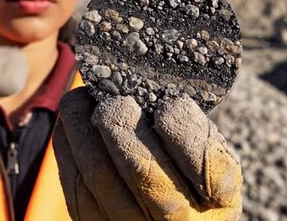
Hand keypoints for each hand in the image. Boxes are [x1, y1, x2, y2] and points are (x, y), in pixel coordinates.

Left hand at [53, 88, 242, 220]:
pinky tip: (67, 126)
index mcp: (219, 201)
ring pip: (101, 179)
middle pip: (146, 175)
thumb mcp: (213, 159)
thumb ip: (195, 132)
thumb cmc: (193, 177)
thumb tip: (147, 86)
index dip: (185, 133)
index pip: (209, 169)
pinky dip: (68, 152)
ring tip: (77, 101)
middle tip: (115, 102)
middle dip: (123, 130)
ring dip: (83, 133)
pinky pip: (77, 191)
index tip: (171, 105)